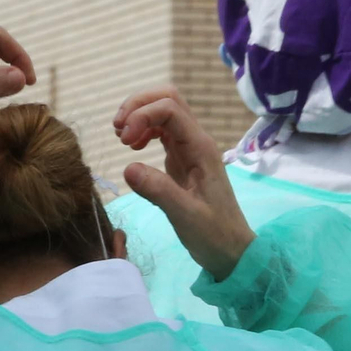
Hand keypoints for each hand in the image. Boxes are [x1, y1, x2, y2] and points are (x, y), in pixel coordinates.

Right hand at [115, 86, 254, 280]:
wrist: (232, 251)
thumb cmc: (213, 235)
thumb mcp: (185, 216)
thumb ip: (158, 191)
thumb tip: (127, 167)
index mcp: (201, 149)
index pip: (170, 109)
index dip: (142, 116)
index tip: (123, 142)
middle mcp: (196, 142)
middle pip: (168, 99)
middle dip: (139, 105)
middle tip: (118, 131)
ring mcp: (190, 149)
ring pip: (164, 111)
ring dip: (139, 116)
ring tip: (122, 138)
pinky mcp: (183, 160)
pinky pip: (162, 131)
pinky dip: (144, 131)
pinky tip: (133, 148)